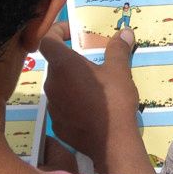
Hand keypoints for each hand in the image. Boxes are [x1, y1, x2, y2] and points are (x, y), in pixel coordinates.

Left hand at [40, 22, 142, 168]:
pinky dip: (72, 102)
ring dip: (71, 82)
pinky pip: (62, 106)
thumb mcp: (120, 71)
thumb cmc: (114, 100)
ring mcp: (52, 105)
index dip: (57, 31)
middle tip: (92, 61)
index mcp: (63, 64)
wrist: (112, 142)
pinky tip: (90, 108)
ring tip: (94, 86)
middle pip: (55, 64)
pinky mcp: (56, 124)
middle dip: (71, 59)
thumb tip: (125, 32)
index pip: (47, 39)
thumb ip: (118, 49)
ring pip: (58, 86)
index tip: (73, 32)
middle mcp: (51, 83)